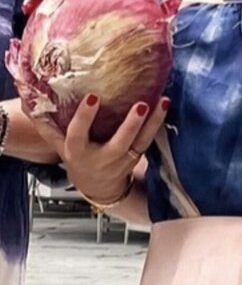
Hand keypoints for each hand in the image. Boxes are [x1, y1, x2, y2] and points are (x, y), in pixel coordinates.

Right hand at [30, 94, 169, 201]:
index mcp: (79, 152)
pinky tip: (165, 106)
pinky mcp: (138, 157)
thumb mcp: (60, 145)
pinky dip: (158, 126)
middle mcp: (103, 157)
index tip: (93, 97)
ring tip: (163, 102)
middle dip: (130, 124)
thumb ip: (48, 126)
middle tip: (141, 105)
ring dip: (153, 123)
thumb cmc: (79, 158)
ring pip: (141, 142)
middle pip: (119, 142)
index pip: (79, 134)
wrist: (99, 188)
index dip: (85, 117)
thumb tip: (33, 103)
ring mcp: (123, 159)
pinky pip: (150, 142)